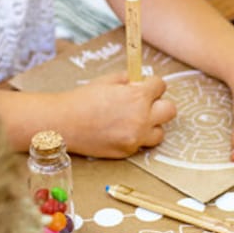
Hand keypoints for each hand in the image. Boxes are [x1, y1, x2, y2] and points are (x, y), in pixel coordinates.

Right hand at [61, 71, 176, 157]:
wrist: (63, 123)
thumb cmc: (82, 100)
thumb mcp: (107, 81)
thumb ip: (128, 80)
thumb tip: (140, 82)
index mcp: (138, 96)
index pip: (161, 86)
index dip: (152, 85)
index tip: (144, 86)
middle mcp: (141, 118)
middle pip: (170, 110)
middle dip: (159, 104)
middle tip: (145, 104)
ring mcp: (135, 138)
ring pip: (160, 132)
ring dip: (151, 125)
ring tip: (135, 121)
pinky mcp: (127, 152)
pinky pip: (141, 144)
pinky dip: (135, 138)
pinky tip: (120, 131)